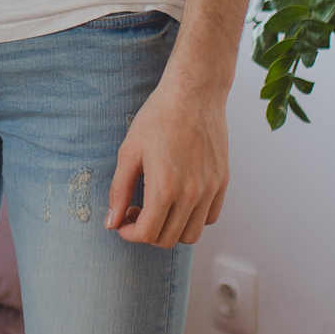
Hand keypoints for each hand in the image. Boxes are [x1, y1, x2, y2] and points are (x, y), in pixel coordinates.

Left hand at [107, 74, 229, 245]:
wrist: (193, 93)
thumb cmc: (158, 117)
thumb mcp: (129, 152)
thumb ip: (119, 190)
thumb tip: (111, 222)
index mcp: (165, 187)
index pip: (147, 234)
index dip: (129, 234)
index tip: (121, 223)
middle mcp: (192, 194)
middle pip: (169, 239)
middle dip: (147, 233)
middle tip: (135, 212)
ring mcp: (211, 190)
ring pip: (192, 234)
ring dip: (171, 229)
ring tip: (157, 207)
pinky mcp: (223, 182)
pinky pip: (210, 217)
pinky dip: (193, 218)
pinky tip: (178, 198)